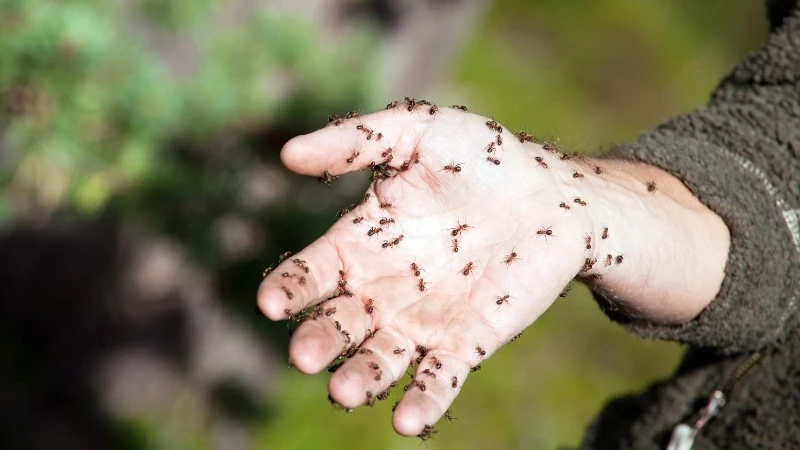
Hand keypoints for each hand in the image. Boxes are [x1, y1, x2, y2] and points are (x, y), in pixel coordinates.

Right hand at [256, 101, 728, 436]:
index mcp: (359, 243)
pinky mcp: (466, 341)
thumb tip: (287, 154)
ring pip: (380, 359)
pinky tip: (408, 423)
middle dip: (319, 342)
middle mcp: (381, 289)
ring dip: (361, 377)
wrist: (551, 192)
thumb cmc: (480, 157)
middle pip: (338, 324)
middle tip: (305, 355)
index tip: (272, 302)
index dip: (290, 287)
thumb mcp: (417, 133)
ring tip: (345, 391)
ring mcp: (421, 320)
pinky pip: (439, 378)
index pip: (311, 272)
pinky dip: (422, 402)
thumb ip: (355, 142)